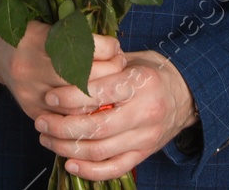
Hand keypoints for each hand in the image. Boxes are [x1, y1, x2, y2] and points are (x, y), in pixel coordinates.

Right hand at [0, 20, 126, 123]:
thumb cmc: (27, 31)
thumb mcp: (46, 21)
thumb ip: (74, 33)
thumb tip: (114, 46)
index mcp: (37, 39)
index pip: (82, 47)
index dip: (107, 48)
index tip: (116, 47)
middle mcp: (31, 67)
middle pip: (82, 76)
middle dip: (109, 71)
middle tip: (121, 65)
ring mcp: (29, 92)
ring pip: (76, 102)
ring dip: (101, 94)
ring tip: (113, 84)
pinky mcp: (30, 109)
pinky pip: (64, 117)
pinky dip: (84, 112)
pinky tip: (97, 103)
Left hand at [33, 49, 198, 181]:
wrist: (188, 93)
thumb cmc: (153, 72)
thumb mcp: (133, 59)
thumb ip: (105, 66)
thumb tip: (67, 68)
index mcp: (141, 83)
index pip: (98, 93)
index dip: (69, 97)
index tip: (49, 97)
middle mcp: (145, 112)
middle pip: (96, 127)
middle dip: (61, 127)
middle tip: (40, 120)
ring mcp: (145, 137)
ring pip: (100, 151)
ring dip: (68, 148)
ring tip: (47, 138)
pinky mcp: (144, 153)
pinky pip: (114, 169)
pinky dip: (89, 171)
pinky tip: (69, 163)